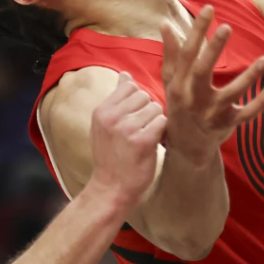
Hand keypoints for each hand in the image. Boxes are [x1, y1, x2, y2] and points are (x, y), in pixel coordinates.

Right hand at [88, 72, 166, 207]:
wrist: (111, 189)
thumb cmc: (111, 156)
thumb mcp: (105, 125)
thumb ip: (116, 99)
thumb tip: (125, 74)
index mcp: (101, 110)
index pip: (129, 86)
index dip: (137, 102)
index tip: (133, 119)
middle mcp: (111, 116)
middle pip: (144, 95)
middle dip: (147, 111)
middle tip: (141, 130)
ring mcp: (126, 128)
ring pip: (155, 108)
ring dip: (156, 122)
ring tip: (145, 138)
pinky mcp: (142, 141)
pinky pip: (162, 121)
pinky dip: (161, 132)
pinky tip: (153, 143)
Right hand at [160, 6, 263, 165]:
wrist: (186, 146)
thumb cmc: (179, 106)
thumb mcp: (170, 82)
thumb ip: (170, 53)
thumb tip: (164, 23)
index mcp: (178, 84)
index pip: (186, 53)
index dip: (197, 31)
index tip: (209, 9)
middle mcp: (192, 98)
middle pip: (202, 71)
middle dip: (213, 49)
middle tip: (228, 27)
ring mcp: (210, 113)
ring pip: (231, 94)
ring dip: (250, 77)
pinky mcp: (227, 124)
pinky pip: (247, 114)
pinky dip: (262, 102)